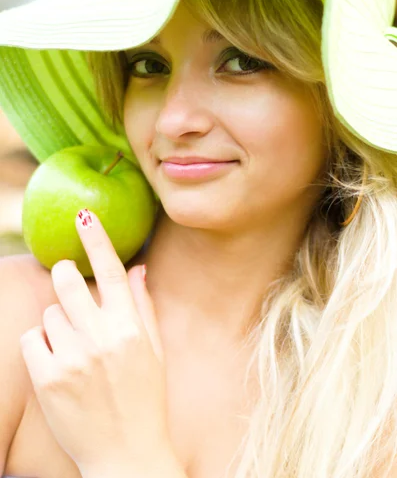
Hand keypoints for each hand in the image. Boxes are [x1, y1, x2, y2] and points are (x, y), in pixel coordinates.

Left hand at [20, 208, 171, 475]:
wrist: (126, 455)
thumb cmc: (145, 399)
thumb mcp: (154, 351)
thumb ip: (143, 306)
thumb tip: (137, 268)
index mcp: (130, 328)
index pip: (111, 272)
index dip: (97, 240)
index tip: (83, 215)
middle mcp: (101, 339)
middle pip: (66, 283)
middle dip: (62, 276)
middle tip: (65, 281)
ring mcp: (73, 359)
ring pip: (49, 314)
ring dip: (58, 323)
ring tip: (75, 348)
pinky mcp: (48, 379)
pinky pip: (33, 340)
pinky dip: (43, 345)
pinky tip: (60, 364)